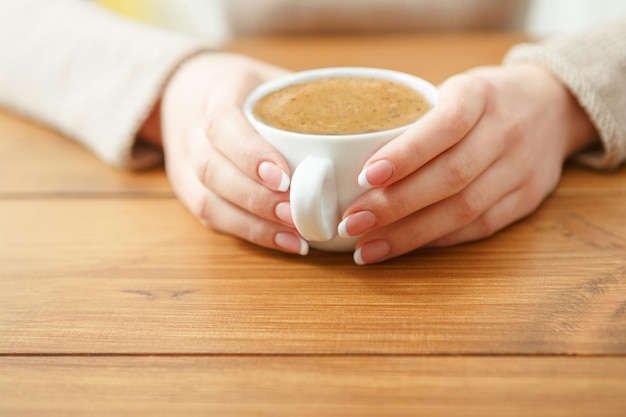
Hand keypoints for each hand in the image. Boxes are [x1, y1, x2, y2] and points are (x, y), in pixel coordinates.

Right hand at [145, 53, 308, 254]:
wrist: (183, 91)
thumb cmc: (243, 87)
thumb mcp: (270, 77)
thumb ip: (307, 97)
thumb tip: (365, 123)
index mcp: (216, 92)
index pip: (223, 123)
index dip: (250, 154)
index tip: (285, 177)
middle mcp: (192, 130)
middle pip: (213, 170)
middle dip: (258, 198)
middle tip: (298, 213)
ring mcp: (183, 163)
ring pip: (208, 200)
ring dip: (254, 223)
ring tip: (296, 234)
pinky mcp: (187, 189)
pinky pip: (211, 217)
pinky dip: (249, 233)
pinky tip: (284, 241)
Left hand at [338, 63, 598, 263]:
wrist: (552, 108)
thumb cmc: (482, 100)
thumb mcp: (452, 89)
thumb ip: (412, 117)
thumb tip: (346, 155)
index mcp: (480, 94)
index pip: (445, 125)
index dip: (405, 154)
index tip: (363, 177)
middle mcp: (505, 131)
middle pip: (451, 176)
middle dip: (395, 205)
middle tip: (351, 222)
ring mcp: (520, 168)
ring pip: (464, 209)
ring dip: (410, 234)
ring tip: (367, 247)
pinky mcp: (526, 199)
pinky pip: (478, 227)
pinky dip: (436, 239)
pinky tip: (402, 246)